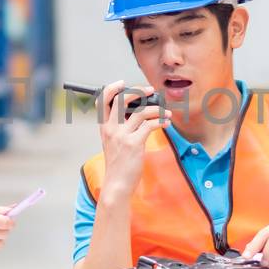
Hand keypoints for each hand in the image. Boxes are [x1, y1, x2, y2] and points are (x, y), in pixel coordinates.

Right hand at [96, 80, 168, 203]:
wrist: (117, 185)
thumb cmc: (118, 165)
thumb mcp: (112, 143)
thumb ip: (120, 128)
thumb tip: (138, 112)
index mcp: (104, 127)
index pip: (102, 101)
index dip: (112, 88)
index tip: (123, 83)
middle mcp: (111, 129)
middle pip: (122, 100)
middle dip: (138, 91)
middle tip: (151, 90)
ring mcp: (122, 136)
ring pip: (141, 112)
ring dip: (157, 110)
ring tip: (166, 113)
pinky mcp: (134, 144)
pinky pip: (150, 125)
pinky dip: (161, 122)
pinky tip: (166, 123)